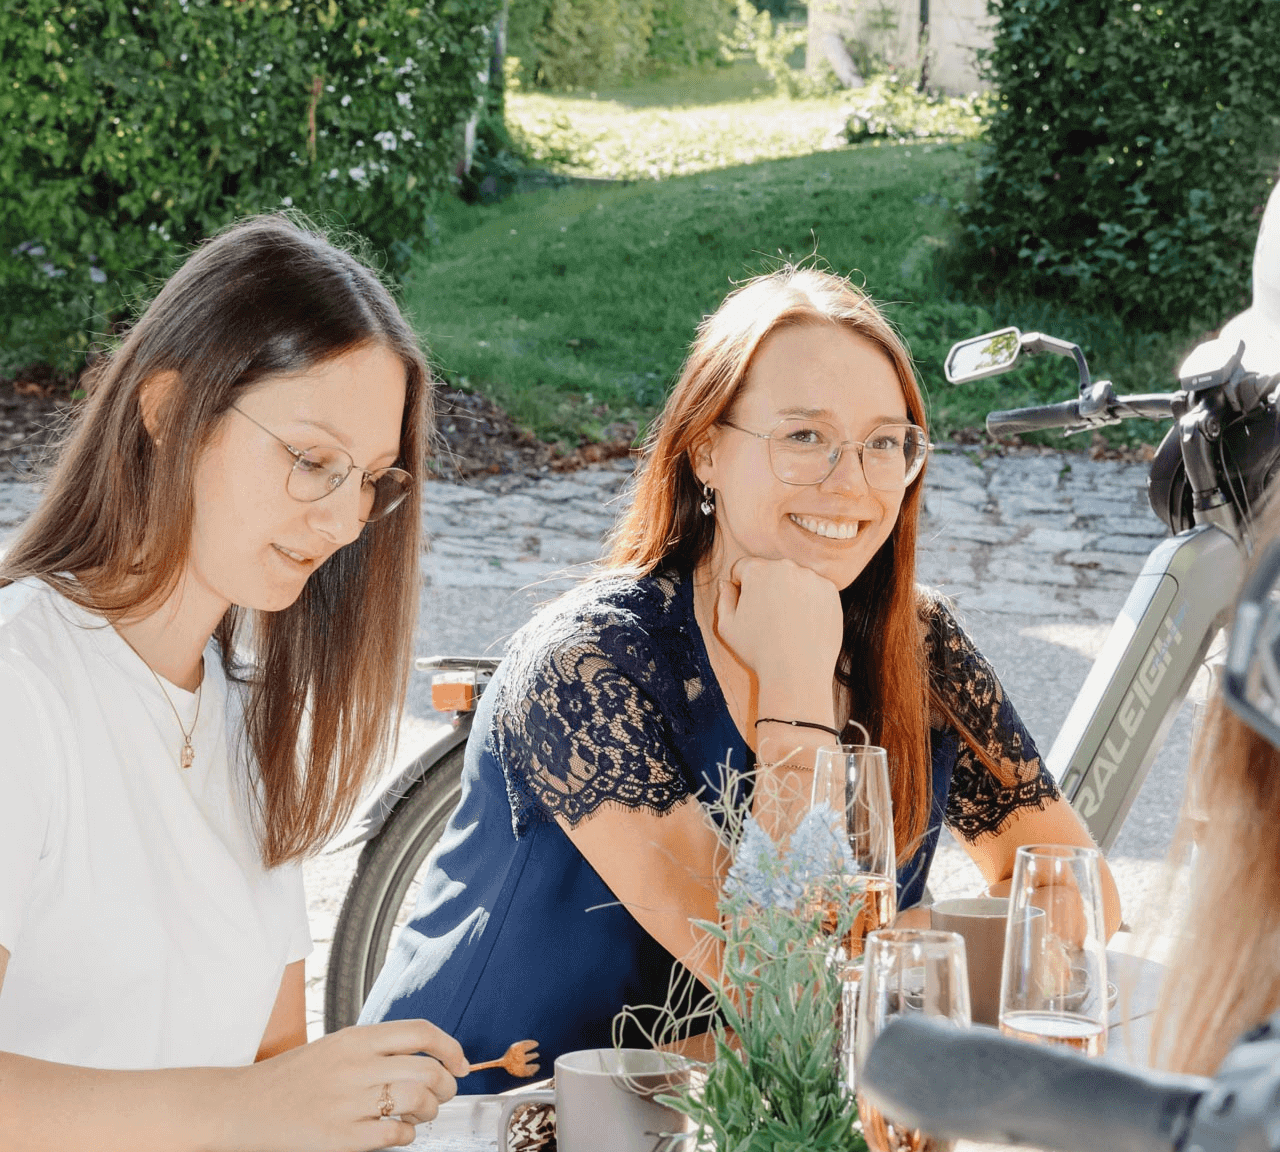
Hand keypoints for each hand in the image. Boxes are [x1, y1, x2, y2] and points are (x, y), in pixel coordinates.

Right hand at [220, 1020, 467, 1151]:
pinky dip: (405, 1136)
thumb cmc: (290, 1078)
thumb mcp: (334, 1047)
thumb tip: (425, 1059)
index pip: (420, 1032)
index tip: (460, 1062)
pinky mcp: (340, 1137)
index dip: (450, 1047)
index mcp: (356, 1038)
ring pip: (417, 1102)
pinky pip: (394, 1136)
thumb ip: (375, 1049)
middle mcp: (356, 1065)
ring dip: (428, 1111)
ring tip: (418, 1115)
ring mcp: (349, 1102)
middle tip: (443, 1094)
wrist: (242, 1106)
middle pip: (428, 1069)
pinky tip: (396, 1133)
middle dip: (446, 1085)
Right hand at [715, 556, 843, 701]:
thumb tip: (726, 583)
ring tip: (787, 625)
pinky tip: (804, 626)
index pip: (743, 568)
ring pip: (794, 580)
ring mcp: (812, 578)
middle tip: (767, 619)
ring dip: (788, 594)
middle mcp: (786, 567)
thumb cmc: (758, 651)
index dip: (741, 588)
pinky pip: (814, 591)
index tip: (747, 609)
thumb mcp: (727, 627)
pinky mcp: (831, 592)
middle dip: (765, 588)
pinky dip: (809, 603)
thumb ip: (724, 599)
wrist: (797, 672)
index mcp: (757, 571)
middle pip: (770, 571)